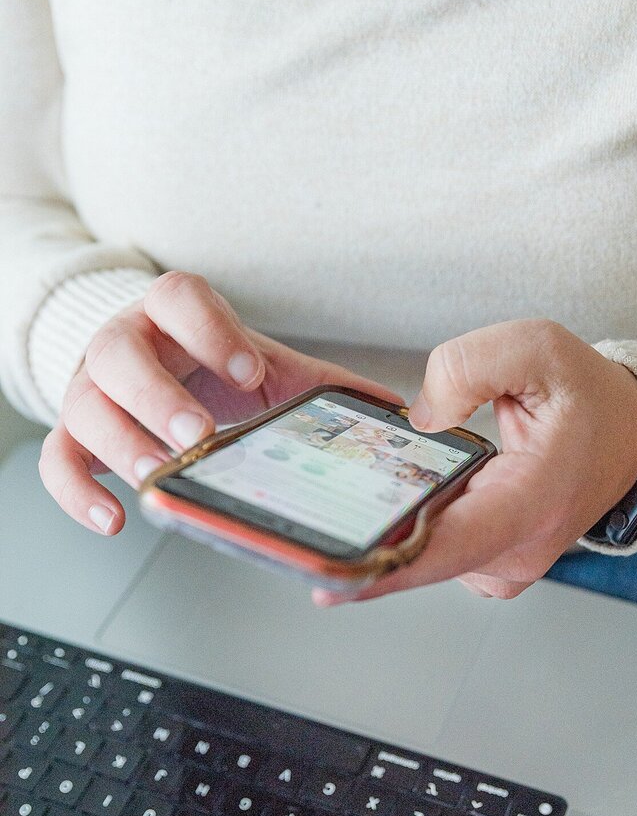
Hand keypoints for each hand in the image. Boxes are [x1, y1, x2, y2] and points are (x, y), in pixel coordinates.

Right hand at [39, 270, 397, 532]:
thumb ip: (323, 388)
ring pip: (85, 406)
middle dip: (158, 396)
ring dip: (122, 445)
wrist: (162, 365)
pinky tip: (113, 518)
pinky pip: (59, 459)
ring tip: (162, 477)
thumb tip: (397, 415)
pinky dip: (78, 492)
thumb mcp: (267, 370)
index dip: (210, 331)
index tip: (250, 372)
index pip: (178, 297)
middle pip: (119, 354)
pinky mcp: (76, 431)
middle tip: (197, 435)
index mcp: (174, 313)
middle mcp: (125, 341)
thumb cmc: (215, 368)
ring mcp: (93, 387)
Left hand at [316, 318, 636, 603]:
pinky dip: (410, 528)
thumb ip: (468, 366)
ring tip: (367, 485)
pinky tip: (402, 495)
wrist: (629, 435)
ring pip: (423, 555)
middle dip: (365, 535)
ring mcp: (504, 567)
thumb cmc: (589, 397)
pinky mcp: (490, 567)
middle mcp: (517, 551)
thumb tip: (419, 419)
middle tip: (314, 505)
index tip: (330, 581)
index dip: (384, 568)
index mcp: (532, 503)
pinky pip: (435, 552)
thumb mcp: (537, 348)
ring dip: (388, 526)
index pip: (447, 548)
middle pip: (420, 556)